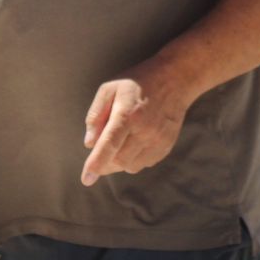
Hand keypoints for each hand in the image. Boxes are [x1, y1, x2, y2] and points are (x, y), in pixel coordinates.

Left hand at [80, 59, 195, 185]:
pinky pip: (144, 164)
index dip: (96, 164)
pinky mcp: (166, 146)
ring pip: (131, 166)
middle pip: (118, 161)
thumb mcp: (109, 89)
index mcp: (127, 114)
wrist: (174, 80)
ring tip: (120, 142)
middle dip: (105, 162)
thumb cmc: (136, 84)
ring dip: (119, 161)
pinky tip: (134, 142)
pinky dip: (134, 159)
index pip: (109, 144)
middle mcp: (145, 130)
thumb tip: (89, 143)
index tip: (86, 179)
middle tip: (101, 150)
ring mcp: (158, 139)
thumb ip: (96, 115)